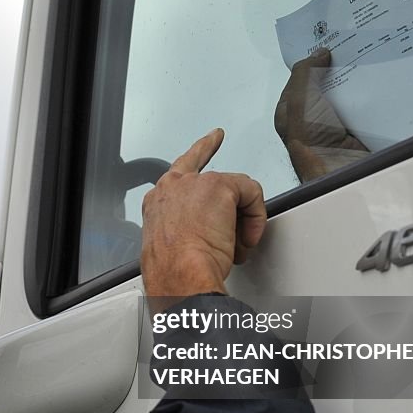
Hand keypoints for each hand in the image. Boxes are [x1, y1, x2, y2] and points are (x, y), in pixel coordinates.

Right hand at [141, 129, 266, 296]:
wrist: (179, 274)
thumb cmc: (174, 269)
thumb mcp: (173, 247)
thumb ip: (185, 231)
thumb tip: (204, 239)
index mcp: (158, 202)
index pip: (179, 170)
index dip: (198, 152)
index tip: (211, 139)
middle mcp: (171, 186)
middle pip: (204, 163)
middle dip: (219, 165)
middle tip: (229, 162)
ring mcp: (194, 183)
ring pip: (232, 190)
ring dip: (241, 219)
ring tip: (236, 245)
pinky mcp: (218, 186)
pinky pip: (251, 194)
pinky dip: (255, 218)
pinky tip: (246, 239)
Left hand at [274, 48, 369, 181]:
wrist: (342, 174)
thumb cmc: (313, 144)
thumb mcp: (300, 104)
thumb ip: (304, 77)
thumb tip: (316, 54)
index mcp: (291, 112)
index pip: (300, 79)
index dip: (311, 62)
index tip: (328, 43)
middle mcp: (312, 118)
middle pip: (326, 85)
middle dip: (338, 68)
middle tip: (353, 47)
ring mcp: (336, 124)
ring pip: (346, 94)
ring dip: (357, 81)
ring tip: (371, 59)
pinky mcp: (357, 130)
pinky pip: (365, 106)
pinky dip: (372, 95)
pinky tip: (381, 82)